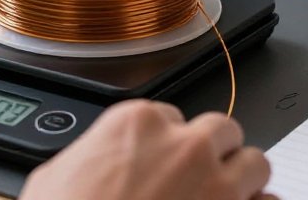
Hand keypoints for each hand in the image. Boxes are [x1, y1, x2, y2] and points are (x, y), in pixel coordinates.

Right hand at [20, 100, 274, 199]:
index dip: (166, 144)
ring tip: (224, 197)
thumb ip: (89, 157)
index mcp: (137, 123)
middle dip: (211, 154)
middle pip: (220, 131)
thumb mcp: (53, 177)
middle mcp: (184, 146)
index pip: (171, 116)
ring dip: (242, 179)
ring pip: (254, 162)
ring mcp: (216, 184)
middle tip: (195, 179)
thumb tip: (94, 164)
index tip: (160, 162)